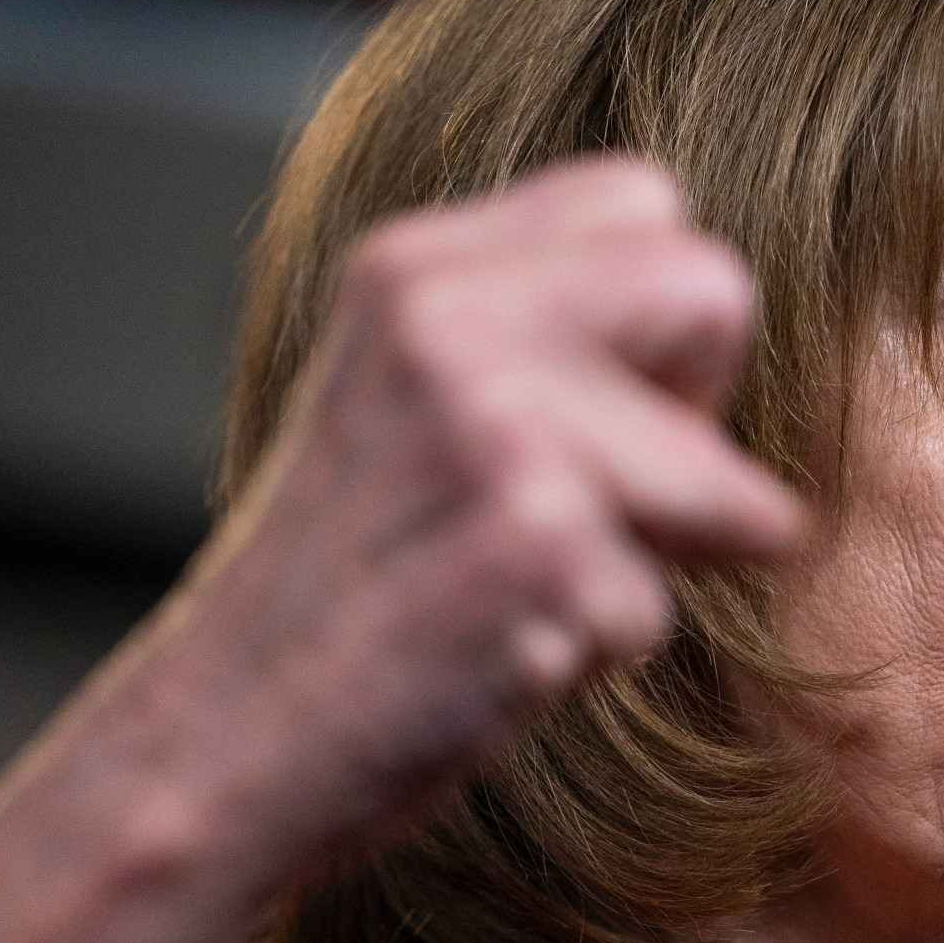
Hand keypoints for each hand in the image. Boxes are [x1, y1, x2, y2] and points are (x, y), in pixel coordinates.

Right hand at [149, 155, 802, 875]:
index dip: (657, 323)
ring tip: (523, 593)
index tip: (593, 415)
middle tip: (604, 505)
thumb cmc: (337, 596)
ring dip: (653, 563)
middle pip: (713, 291)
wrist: (222, 741)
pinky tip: (490, 652)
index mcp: (414, 266)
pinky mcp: (535, 545)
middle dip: (703, 415)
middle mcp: (452, 318)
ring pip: (721, 477)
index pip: (645, 202)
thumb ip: (521, 330)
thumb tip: (709, 312)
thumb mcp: (401, 400)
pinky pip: (662, 605)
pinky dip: (598, 654)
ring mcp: (495, 427)